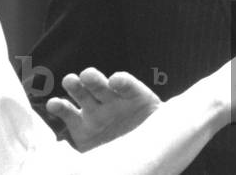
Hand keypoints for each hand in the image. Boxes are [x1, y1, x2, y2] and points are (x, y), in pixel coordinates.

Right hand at [46, 68, 161, 151]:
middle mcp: (113, 102)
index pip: (128, 85)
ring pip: (83, 93)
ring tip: (70, 81)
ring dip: (76, 86)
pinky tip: (53, 104)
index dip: (122, 81)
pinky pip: (68, 114)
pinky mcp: (81, 127)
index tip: (116, 81)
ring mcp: (96, 113)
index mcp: (135, 99)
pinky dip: (60, 108)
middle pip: (101, 85)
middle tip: (87, 76)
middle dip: (94, 79)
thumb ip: (161, 127)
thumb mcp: (160, 131)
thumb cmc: (152, 140)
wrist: (137, 158)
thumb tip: (182, 124)